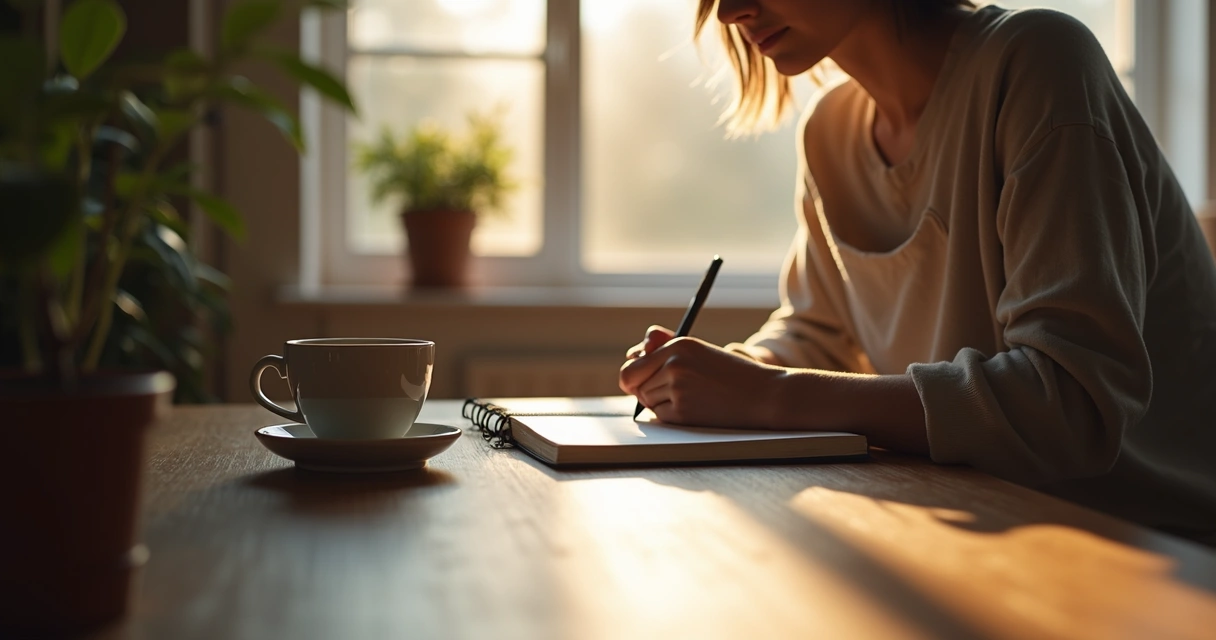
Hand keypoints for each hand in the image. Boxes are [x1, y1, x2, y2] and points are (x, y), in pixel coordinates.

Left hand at [619, 332, 784, 427]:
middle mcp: (674, 364)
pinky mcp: (683, 411)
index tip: (637, 383)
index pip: (632, 365)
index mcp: (678, 345)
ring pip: (648, 401)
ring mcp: (677, 388)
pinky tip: (697, 409)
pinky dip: (673, 417)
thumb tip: (633, 355)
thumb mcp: (700, 353)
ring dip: (663, 404)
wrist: (765, 395)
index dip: (633, 377)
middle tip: (671, 393)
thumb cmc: (733, 375)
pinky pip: (661, 417)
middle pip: (635, 385)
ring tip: (693, 398)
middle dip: (647, 391)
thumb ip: (665, 351)